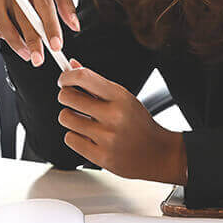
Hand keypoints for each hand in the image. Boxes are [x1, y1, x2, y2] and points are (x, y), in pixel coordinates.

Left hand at [55, 60, 186, 184]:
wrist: (159, 153)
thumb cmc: (138, 123)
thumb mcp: (122, 97)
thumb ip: (95, 83)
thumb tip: (71, 66)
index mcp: (119, 96)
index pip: (82, 77)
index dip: (66, 77)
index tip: (63, 80)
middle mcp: (113, 115)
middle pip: (67, 97)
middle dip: (66, 97)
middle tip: (73, 101)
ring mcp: (107, 137)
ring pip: (65, 118)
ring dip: (70, 118)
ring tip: (84, 121)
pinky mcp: (102, 156)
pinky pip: (70, 139)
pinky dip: (75, 137)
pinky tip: (88, 137)